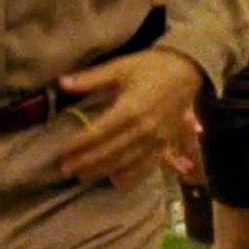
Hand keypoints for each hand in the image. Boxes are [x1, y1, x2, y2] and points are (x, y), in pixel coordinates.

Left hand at [57, 48, 202, 187]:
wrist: (186, 71)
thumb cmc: (151, 66)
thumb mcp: (119, 67)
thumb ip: (91, 79)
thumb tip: (61, 82)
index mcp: (130, 109)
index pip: (99, 133)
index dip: (79, 144)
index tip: (62, 152)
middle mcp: (143, 129)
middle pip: (110, 151)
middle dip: (86, 162)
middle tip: (66, 169)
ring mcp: (156, 140)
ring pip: (126, 162)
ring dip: (103, 171)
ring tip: (83, 176)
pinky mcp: (166, 144)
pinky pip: (147, 166)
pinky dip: (131, 176)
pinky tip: (116, 182)